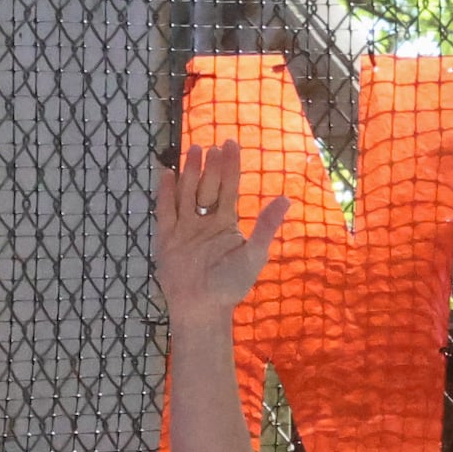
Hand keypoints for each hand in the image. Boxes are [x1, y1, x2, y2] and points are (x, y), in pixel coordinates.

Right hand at [156, 140, 288, 328]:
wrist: (202, 307)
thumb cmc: (231, 284)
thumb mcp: (254, 254)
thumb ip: (265, 226)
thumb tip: (286, 199)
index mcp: (225, 223)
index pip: (228, 188)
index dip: (230, 166)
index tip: (230, 143)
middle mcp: (204, 221)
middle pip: (207, 186)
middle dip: (211, 166)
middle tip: (213, 146)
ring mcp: (185, 228)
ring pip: (186, 193)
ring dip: (190, 172)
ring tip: (194, 150)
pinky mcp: (167, 238)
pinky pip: (166, 211)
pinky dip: (166, 193)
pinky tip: (167, 174)